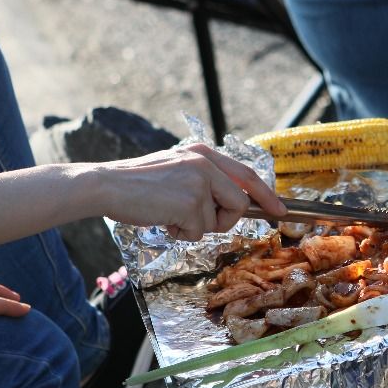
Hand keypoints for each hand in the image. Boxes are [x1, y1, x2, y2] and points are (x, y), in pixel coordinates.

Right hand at [98, 143, 286, 241]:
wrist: (107, 186)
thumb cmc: (137, 184)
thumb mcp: (176, 170)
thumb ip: (204, 180)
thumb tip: (232, 203)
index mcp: (203, 153)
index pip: (246, 175)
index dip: (266, 195)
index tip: (279, 210)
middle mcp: (206, 163)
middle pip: (239, 203)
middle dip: (224, 220)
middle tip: (195, 221)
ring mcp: (199, 182)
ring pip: (218, 221)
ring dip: (196, 227)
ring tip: (170, 214)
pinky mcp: (190, 202)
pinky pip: (199, 232)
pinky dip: (181, 234)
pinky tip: (162, 219)